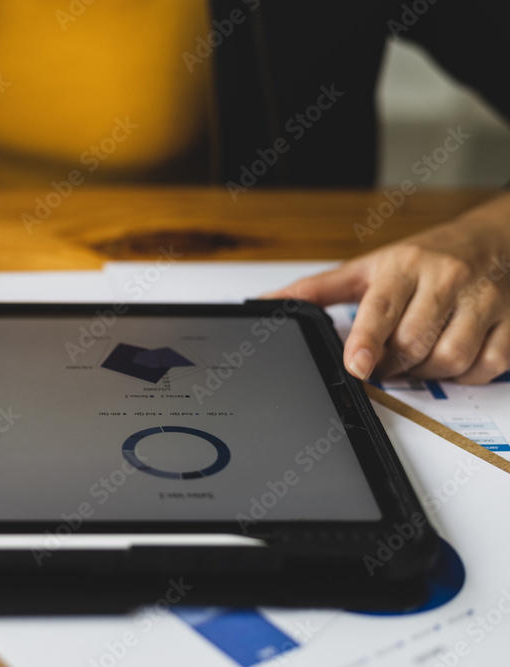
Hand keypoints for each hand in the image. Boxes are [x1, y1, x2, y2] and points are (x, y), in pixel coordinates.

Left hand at [264, 195, 509, 383]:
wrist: (492, 239)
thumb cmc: (422, 258)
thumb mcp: (367, 268)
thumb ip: (317, 290)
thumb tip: (268, 304)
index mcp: (404, 266)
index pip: (381, 309)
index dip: (367, 341)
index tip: (356, 366)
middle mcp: (445, 280)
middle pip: (415, 343)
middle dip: (392, 366)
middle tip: (380, 366)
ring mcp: (483, 300)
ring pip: (451, 359)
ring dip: (426, 374)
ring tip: (413, 362)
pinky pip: (487, 367)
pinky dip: (465, 375)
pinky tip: (449, 361)